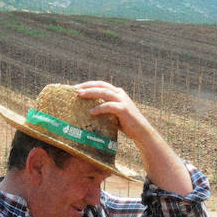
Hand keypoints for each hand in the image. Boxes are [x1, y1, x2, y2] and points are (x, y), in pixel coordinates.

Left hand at [75, 80, 192, 194]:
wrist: (141, 132)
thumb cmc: (126, 124)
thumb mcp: (113, 114)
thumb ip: (105, 108)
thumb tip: (88, 110)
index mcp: (117, 93)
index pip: (101, 85)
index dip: (89, 84)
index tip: (76, 87)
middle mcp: (120, 94)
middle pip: (101, 85)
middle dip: (87, 86)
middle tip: (74, 89)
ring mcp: (122, 101)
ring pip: (104, 93)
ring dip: (91, 93)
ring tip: (80, 95)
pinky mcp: (124, 109)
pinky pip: (109, 106)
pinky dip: (99, 108)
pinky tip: (91, 112)